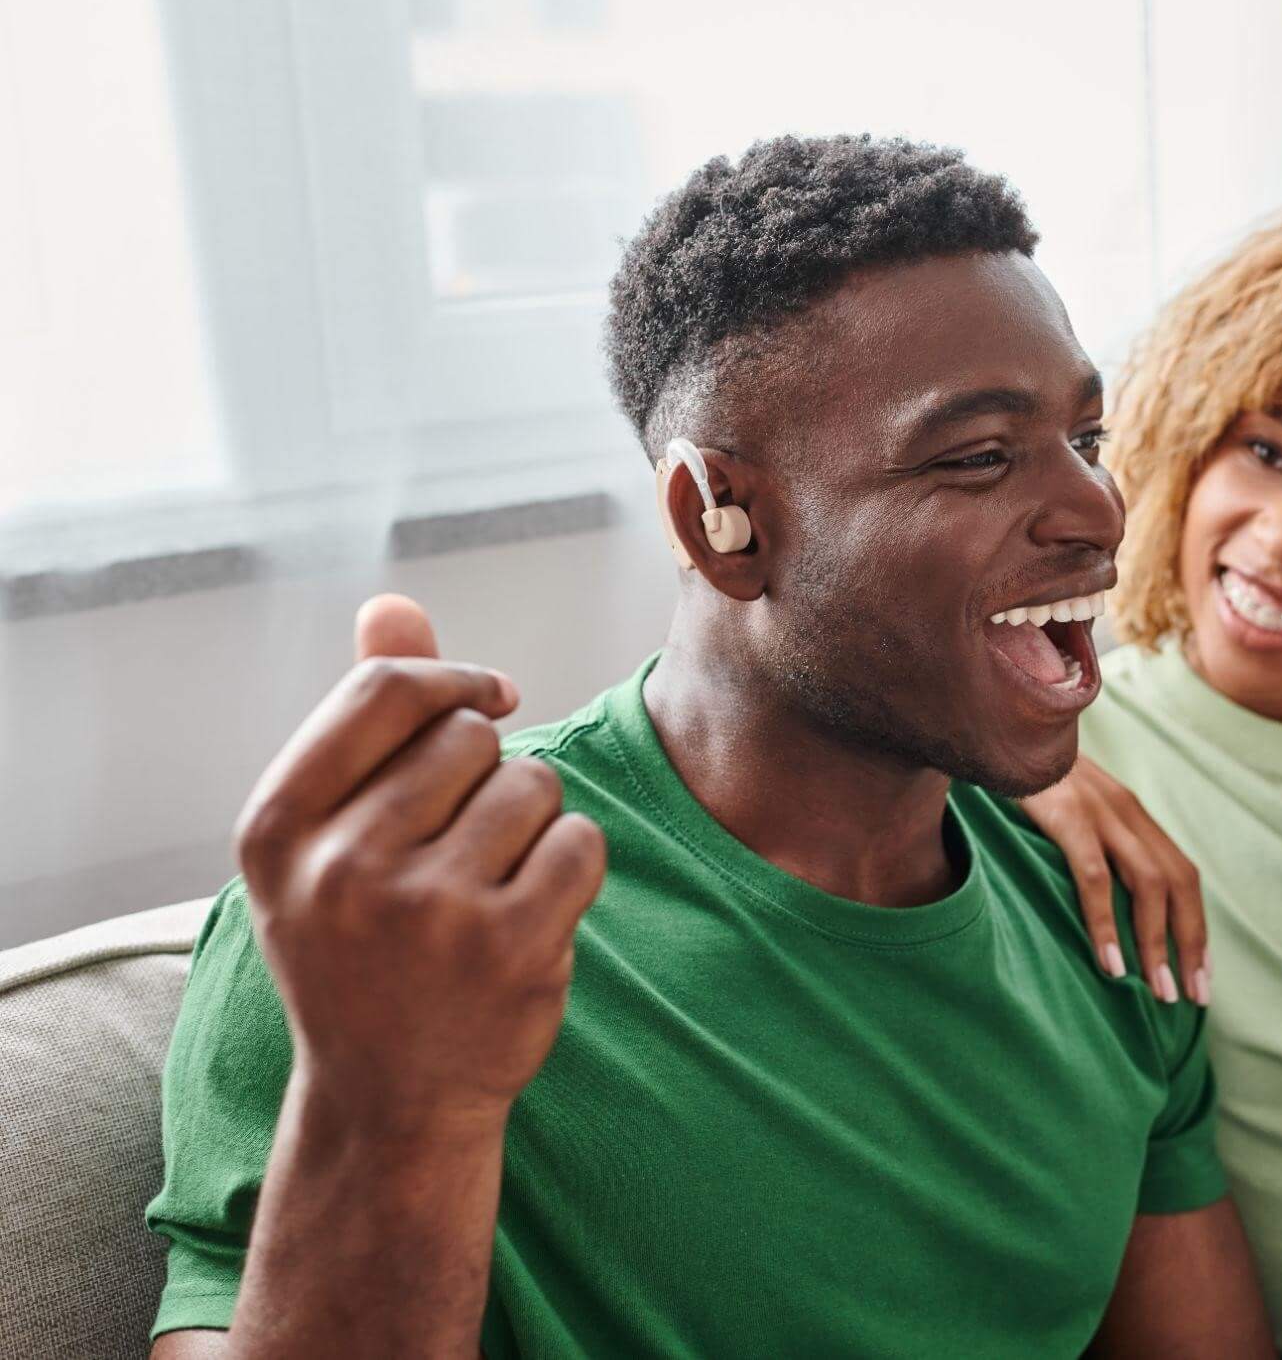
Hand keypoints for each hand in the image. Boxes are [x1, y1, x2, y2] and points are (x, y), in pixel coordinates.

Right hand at [233, 594, 606, 1131]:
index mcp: (278, 828)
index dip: (454, 682)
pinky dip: (573, 868)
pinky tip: (533, 917)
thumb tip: (394, 604)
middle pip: (469, 737)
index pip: (385, 691)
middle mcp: (341, 867)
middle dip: (489, 774)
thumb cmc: (362, 947)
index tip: (487, 703)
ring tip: (491, 889)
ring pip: (533, 785)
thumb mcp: (329, 841)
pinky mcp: (509, 947)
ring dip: (534, 824)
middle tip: (462, 848)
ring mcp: (427, 911)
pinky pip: (580, 841)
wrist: (390, 1099)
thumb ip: (365, 721)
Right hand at [1017, 754, 1208, 1004]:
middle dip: (1190, 942)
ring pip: (1148, 884)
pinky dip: (1105, 922)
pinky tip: (1110, 962)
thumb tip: (1104, 902)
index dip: (1196, 925)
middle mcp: (1127, 812)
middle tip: (1190, 996)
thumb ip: (1094, 844)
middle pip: (1179, 882)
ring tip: (1158, 990)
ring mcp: (1099, 813)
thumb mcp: (1072, 809)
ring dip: (1156, 942)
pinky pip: (1094, 877)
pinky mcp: (1066, 816)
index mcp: (1133, 815)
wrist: (999, 726)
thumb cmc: (1027, 781)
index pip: (1183, 874)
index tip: (1201, 974)